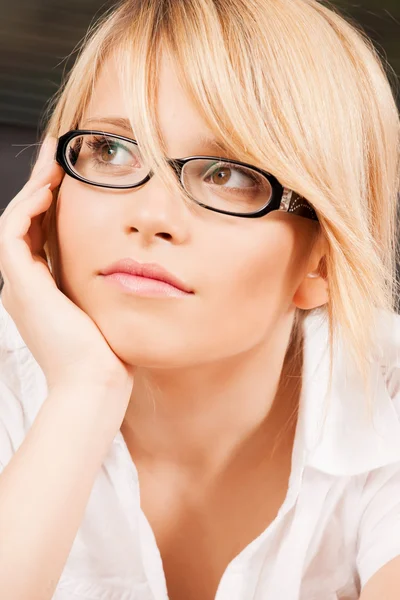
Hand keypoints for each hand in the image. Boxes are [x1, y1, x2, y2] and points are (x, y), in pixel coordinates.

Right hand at [0, 136, 134, 405]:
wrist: (97, 386)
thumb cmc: (111, 357)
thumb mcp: (112, 313)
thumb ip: (113, 288)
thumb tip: (140, 268)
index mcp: (44, 293)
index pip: (42, 237)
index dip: (54, 205)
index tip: (75, 178)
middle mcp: (25, 287)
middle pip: (27, 224)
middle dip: (42, 188)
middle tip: (59, 156)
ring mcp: (18, 287)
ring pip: (16, 223)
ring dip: (34, 189)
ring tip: (55, 161)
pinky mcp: (20, 286)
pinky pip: (13, 233)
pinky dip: (29, 208)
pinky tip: (51, 188)